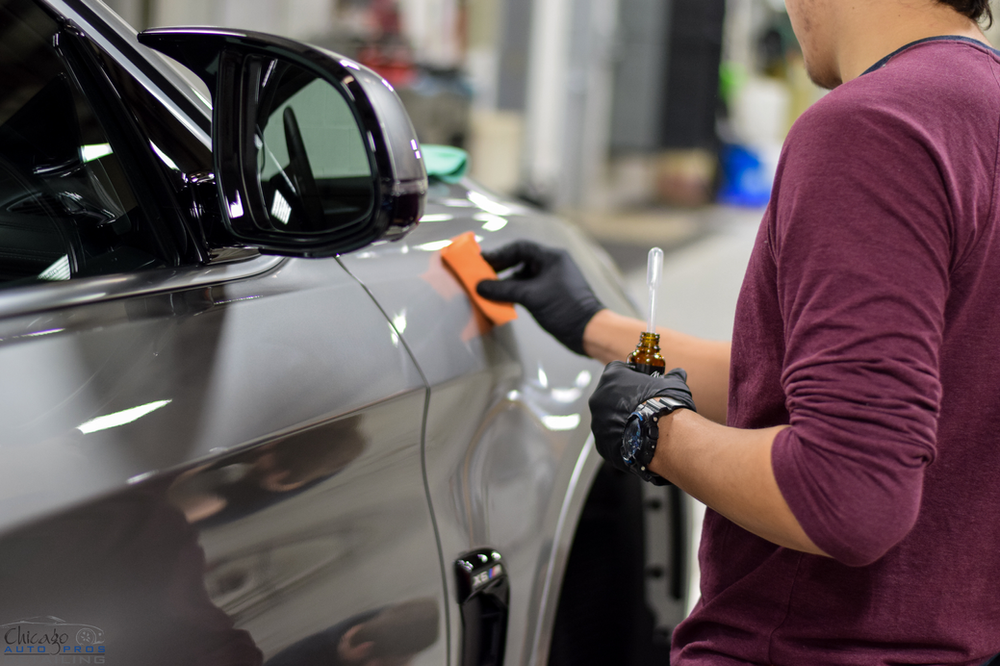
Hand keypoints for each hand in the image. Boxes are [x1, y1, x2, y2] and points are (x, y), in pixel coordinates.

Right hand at [476, 241, 604, 354]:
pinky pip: (527, 288)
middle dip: (500, 267)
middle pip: (520, 260)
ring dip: (506, 282)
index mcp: (552, 257)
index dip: (499, 253)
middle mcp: (552, 265)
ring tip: (489, 288)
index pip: (520, 248)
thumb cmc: (566, 308)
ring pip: (523, 275)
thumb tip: (481, 287)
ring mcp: (552, 280)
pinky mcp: (550, 294)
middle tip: (481, 274)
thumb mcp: (531, 297)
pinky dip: (514, 292)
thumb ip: (504, 290)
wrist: (589, 331)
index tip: (481, 260)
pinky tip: (502, 299)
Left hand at [588, 362, 695, 475]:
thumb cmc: (665, 404)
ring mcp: (597, 420)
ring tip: (640, 423)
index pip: (617, 369)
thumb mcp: (673, 384)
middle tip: (640, 404)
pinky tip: (636, 437)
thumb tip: (678, 373)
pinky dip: (620, 436)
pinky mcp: (600, 441)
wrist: (662, 435)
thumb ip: (672, 377)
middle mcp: (599, 396)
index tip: (640, 382)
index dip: (629, 375)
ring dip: (620, 418)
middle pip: (609, 393)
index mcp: (612, 376)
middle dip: (623, 398)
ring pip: (607, 416)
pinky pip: (609, 436)